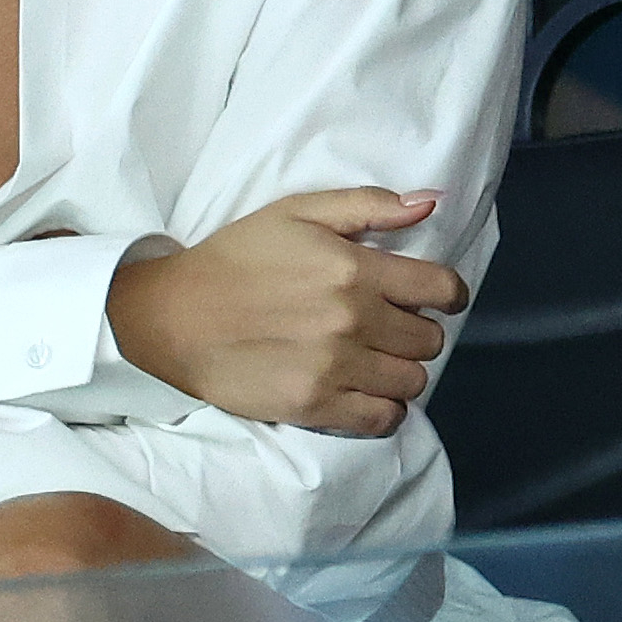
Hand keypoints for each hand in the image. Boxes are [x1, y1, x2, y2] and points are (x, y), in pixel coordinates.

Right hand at [107, 189, 469, 436]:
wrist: (172, 316)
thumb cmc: (237, 258)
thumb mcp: (298, 211)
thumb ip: (368, 206)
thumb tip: (431, 203)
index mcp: (355, 268)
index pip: (442, 288)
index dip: (449, 294)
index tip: (438, 298)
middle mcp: (353, 319)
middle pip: (429, 339)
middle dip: (420, 331)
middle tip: (394, 328)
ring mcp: (335, 367)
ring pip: (412, 381)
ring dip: (404, 371)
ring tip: (379, 360)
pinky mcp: (314, 406)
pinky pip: (382, 418)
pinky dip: (385, 408)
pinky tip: (367, 392)